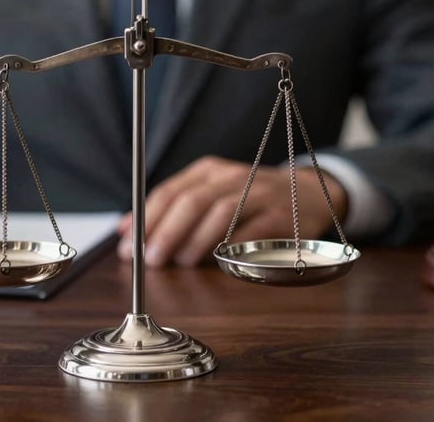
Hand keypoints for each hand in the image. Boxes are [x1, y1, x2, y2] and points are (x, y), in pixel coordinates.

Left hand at [117, 156, 347, 266]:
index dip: (146, 220)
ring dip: (194, 240)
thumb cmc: (249, 200)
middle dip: (166, 232)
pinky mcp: (281, 217)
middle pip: (192, 201)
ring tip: (180, 262)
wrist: (308, 194)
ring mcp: (259, 195)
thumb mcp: (210, 194)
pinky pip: (251, 232)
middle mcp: (232, 177)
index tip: (128, 246)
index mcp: (209, 171)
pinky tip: (215, 261)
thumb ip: (170, 210)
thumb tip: (124, 230)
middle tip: (151, 259)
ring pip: (220, 213)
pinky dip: (229, 247)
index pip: (170, 191)